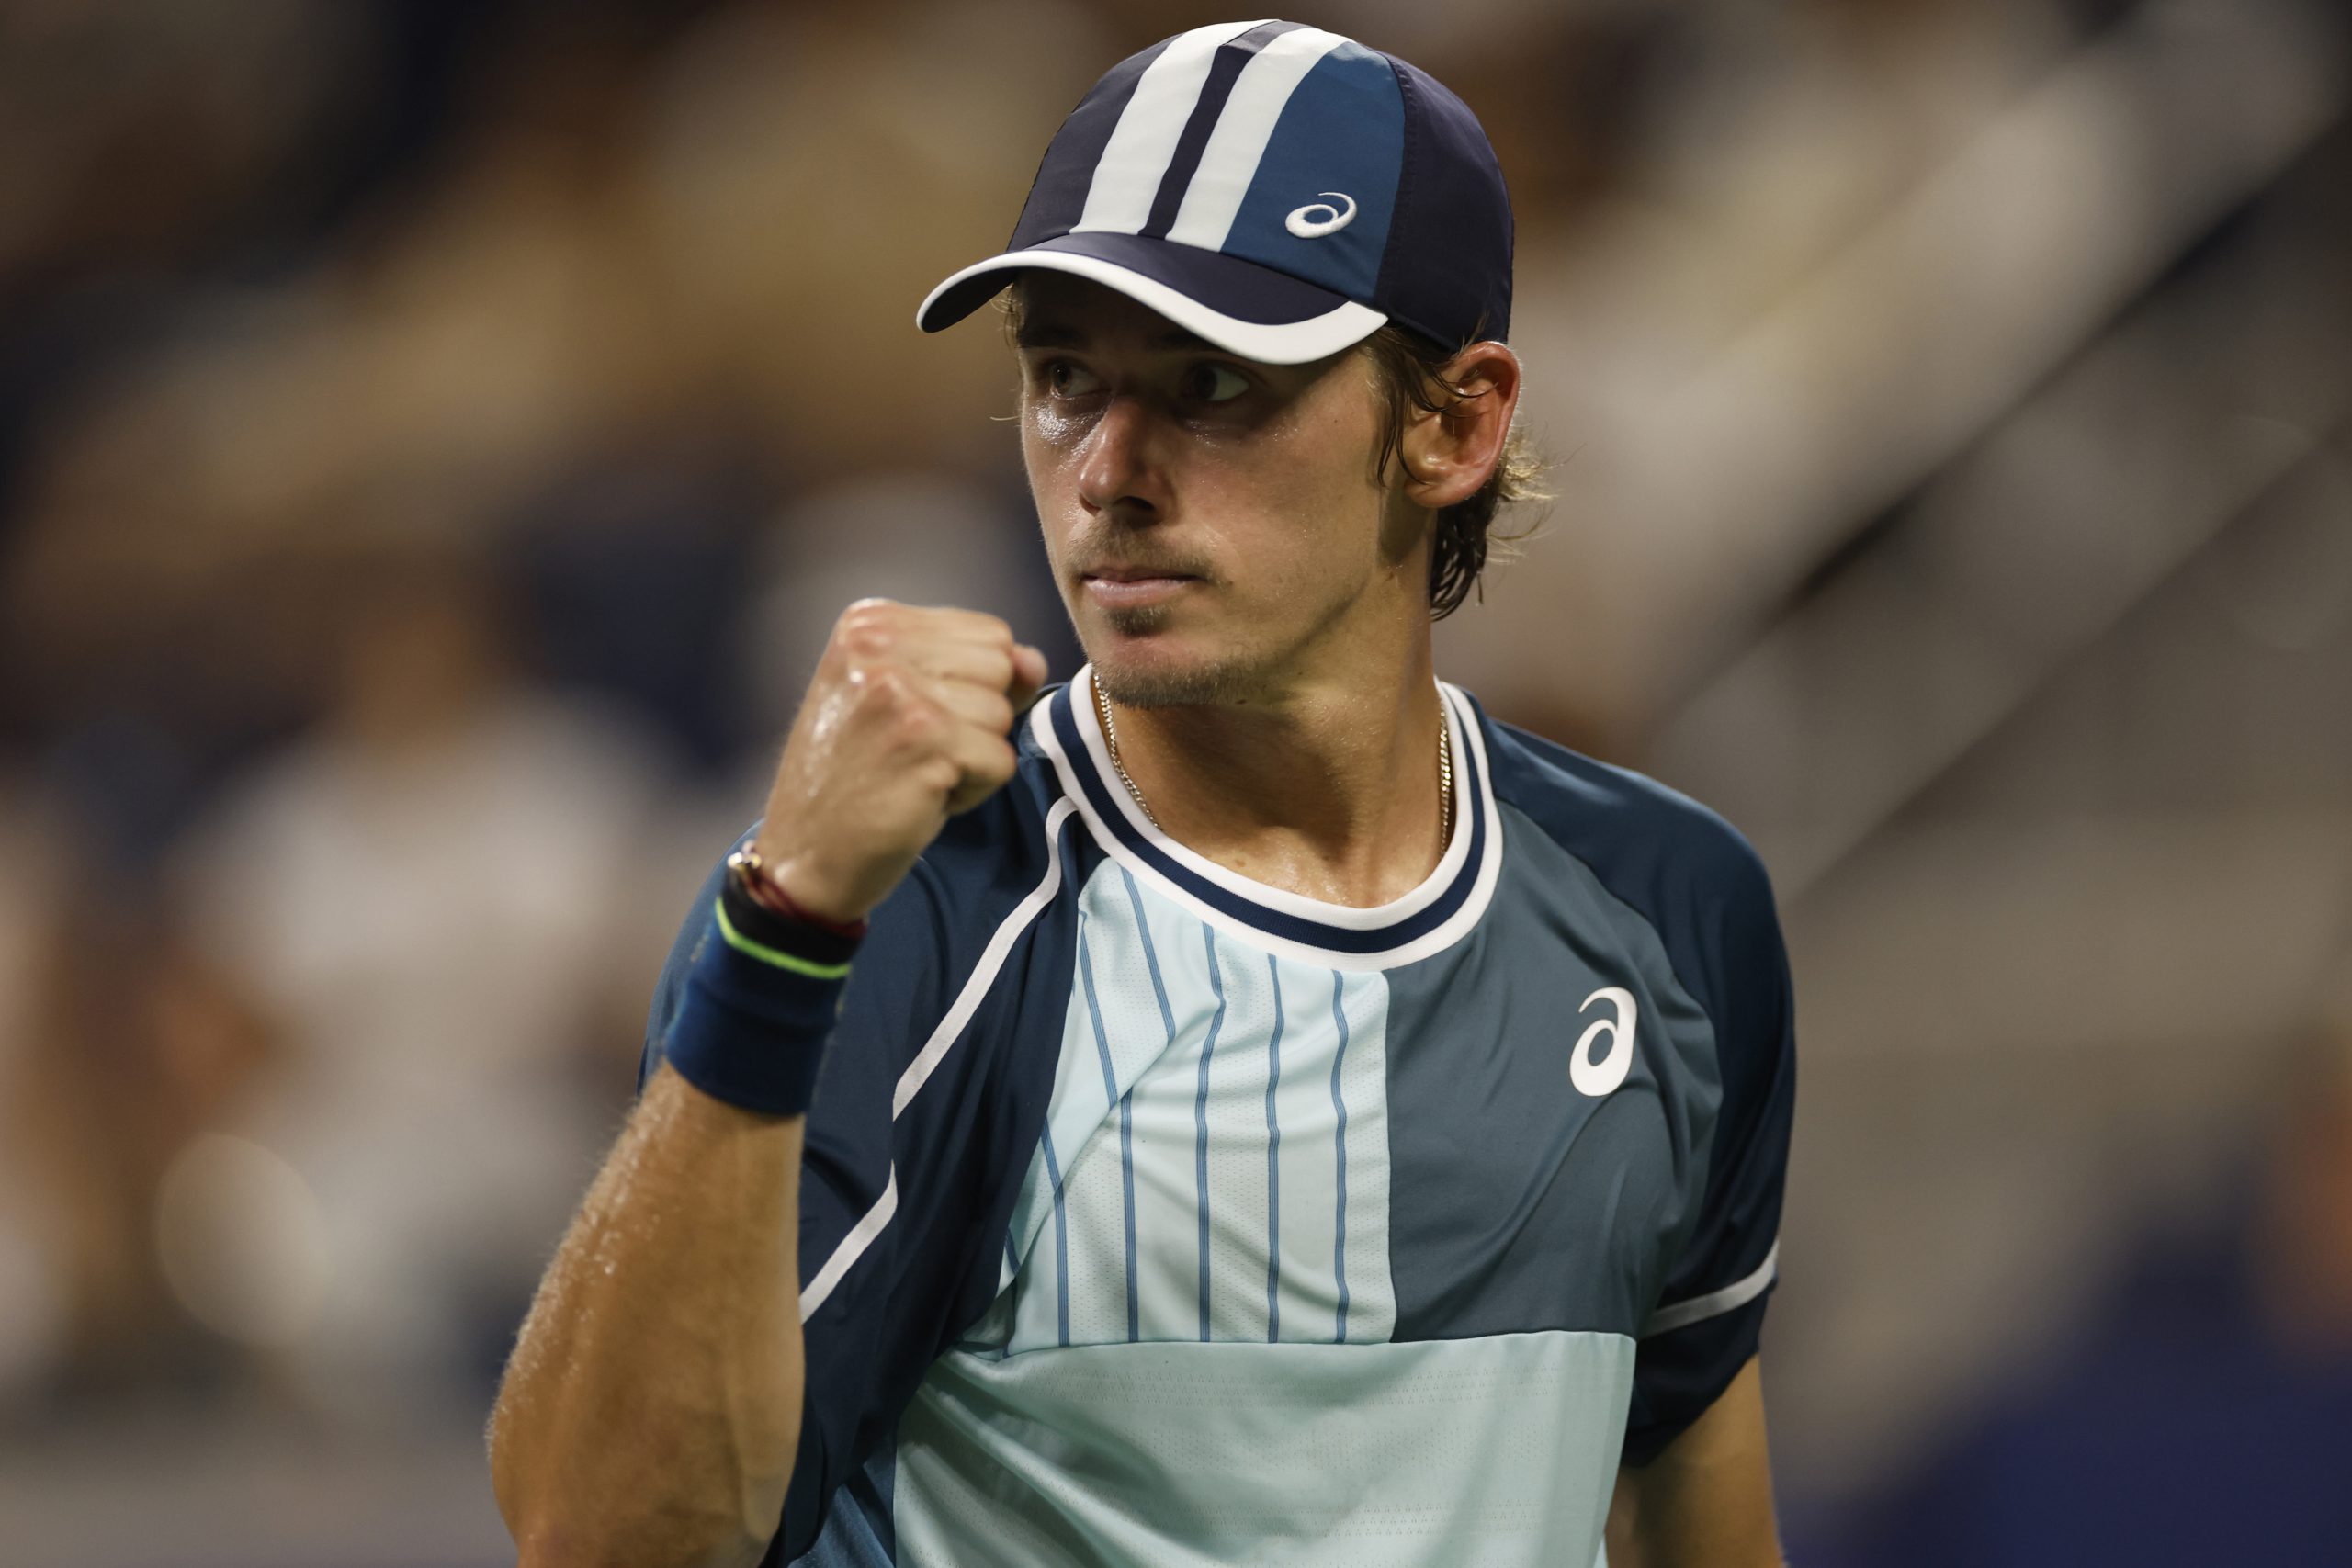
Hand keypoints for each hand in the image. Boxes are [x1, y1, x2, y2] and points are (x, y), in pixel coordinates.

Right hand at [754, 600, 1047, 923]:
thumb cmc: (856, 778)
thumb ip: (973, 671)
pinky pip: (1000, 760)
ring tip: (913, 772)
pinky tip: (921, 796)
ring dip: (972, 757)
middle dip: (976, 718)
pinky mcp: (925, 740)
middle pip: (1001, 666)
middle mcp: (878, 645)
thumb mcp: (904, 701)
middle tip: (914, 749)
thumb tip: (1033, 660)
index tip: (913, 720)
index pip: (989, 633)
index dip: (972, 687)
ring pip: (1002, 715)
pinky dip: (972, 791)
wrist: (804, 855)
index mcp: (870, 622)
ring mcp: (901, 691)